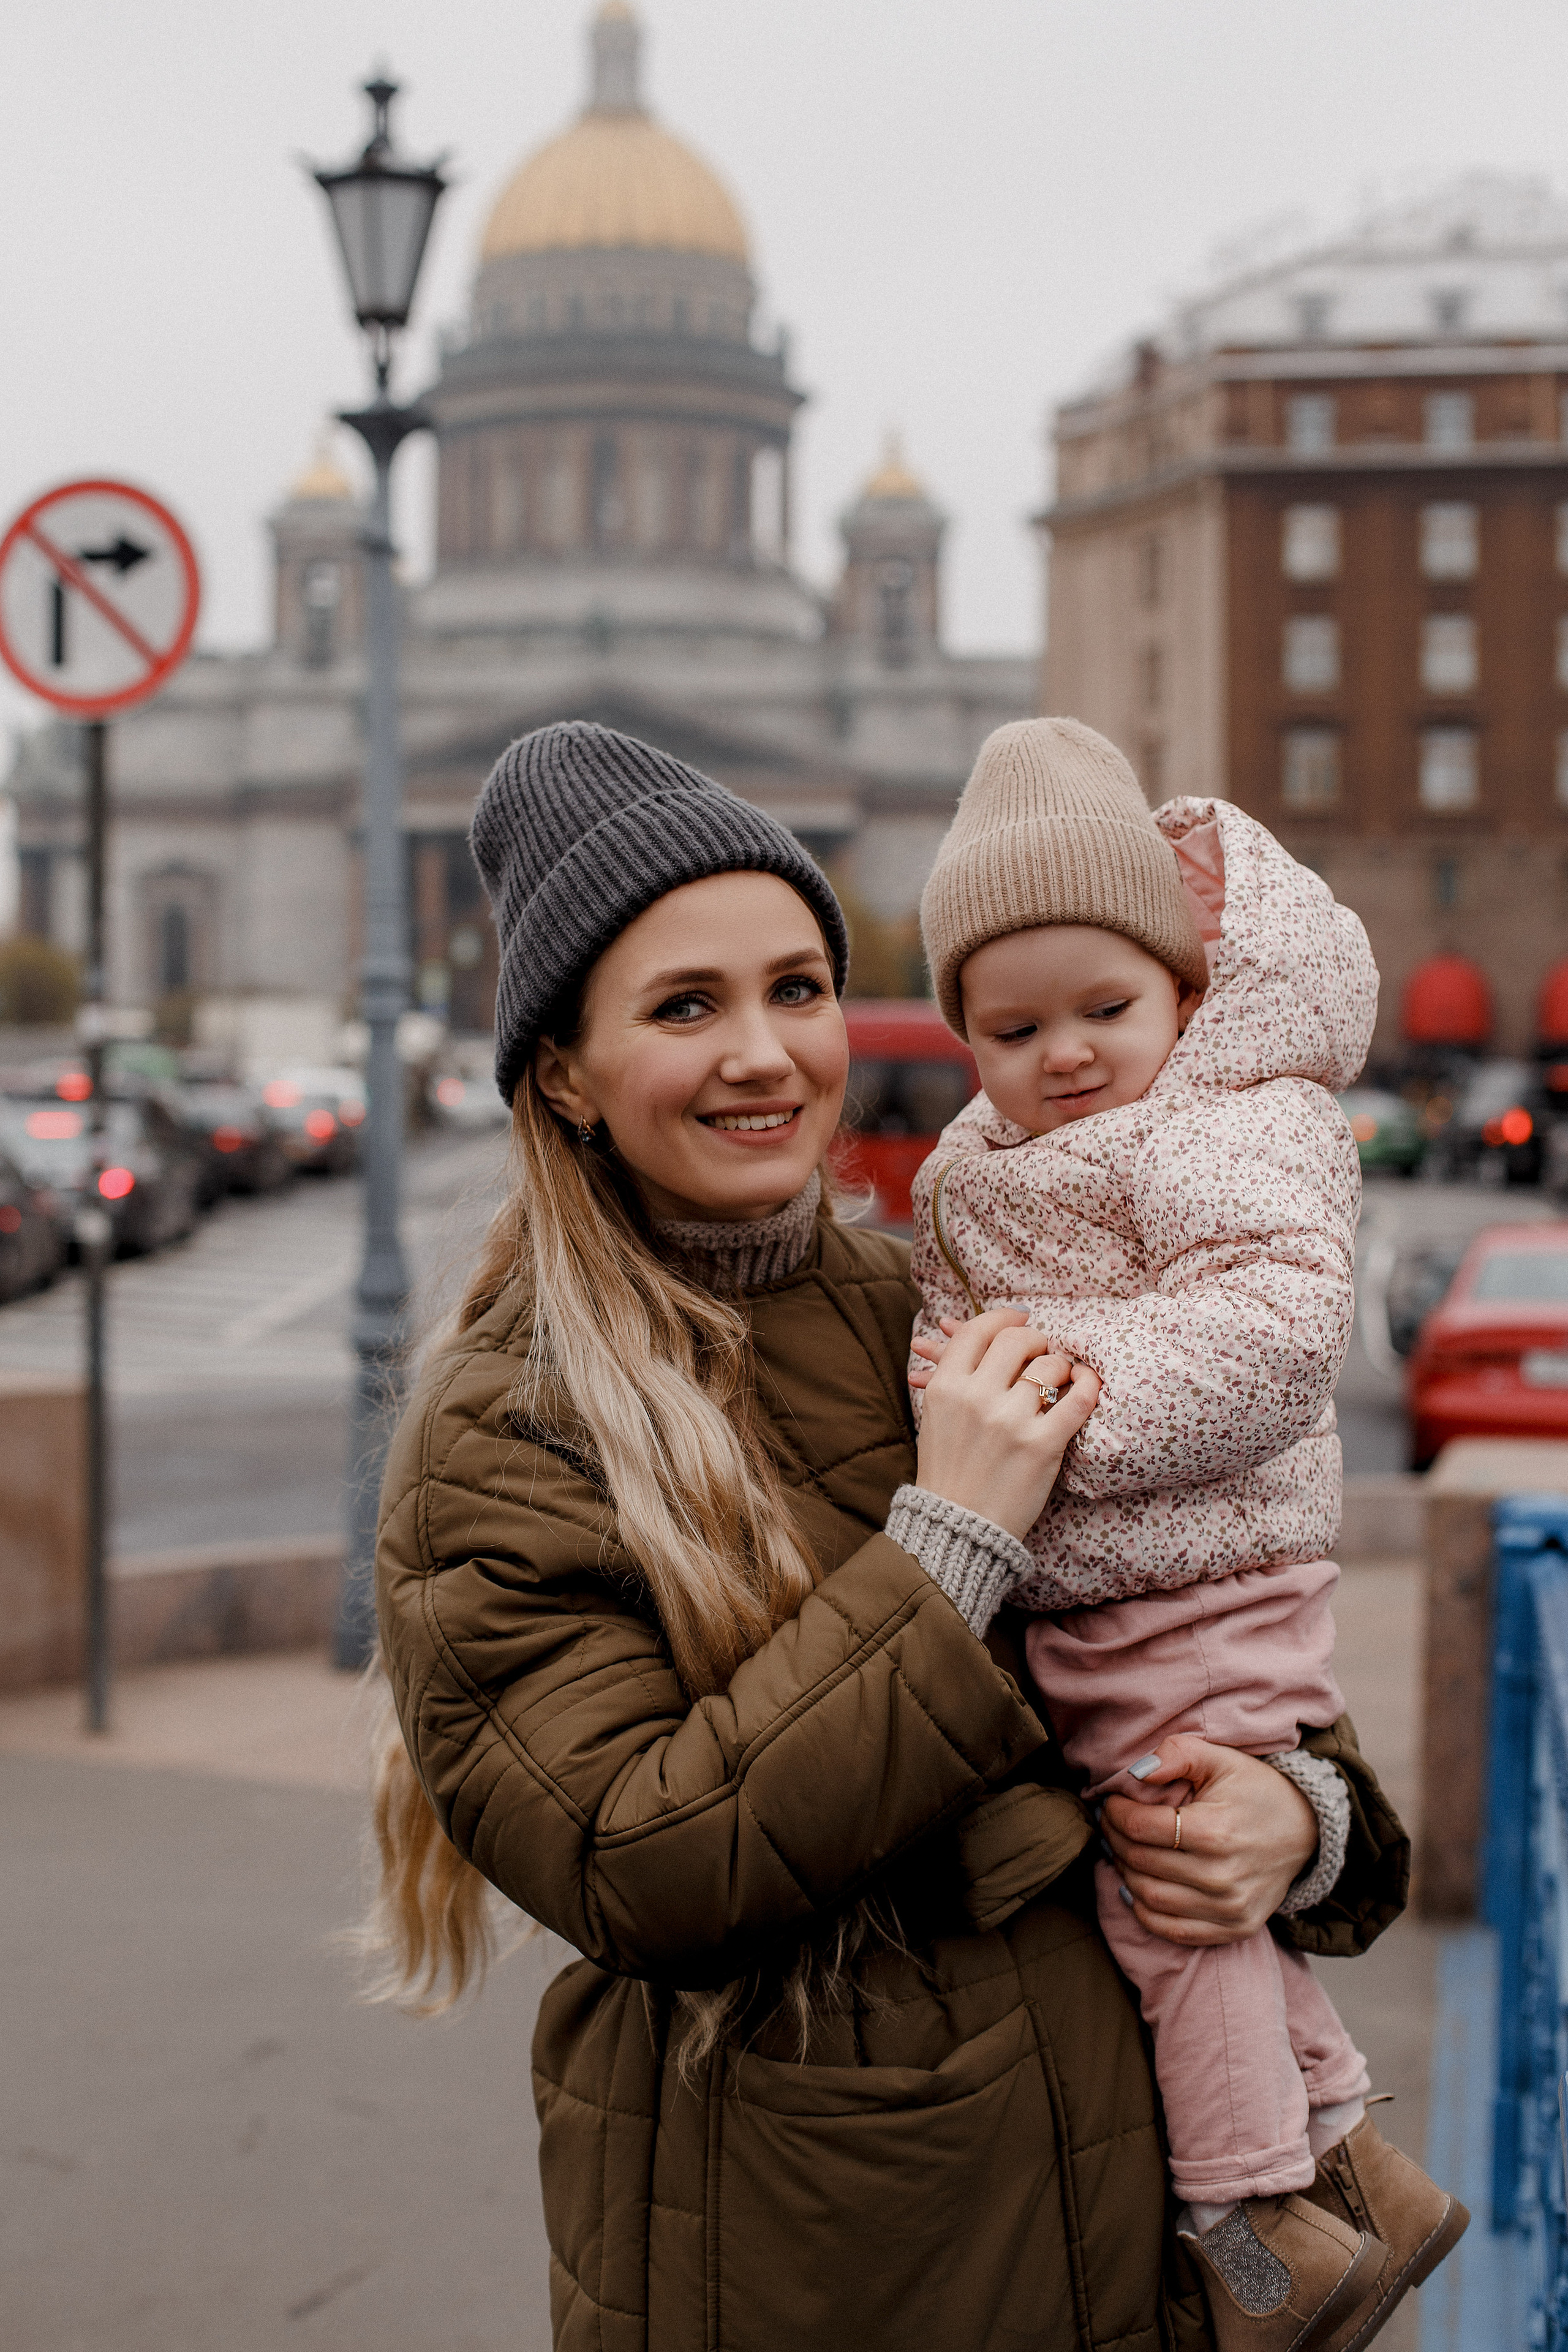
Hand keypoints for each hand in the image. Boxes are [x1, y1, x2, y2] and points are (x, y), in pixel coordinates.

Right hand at [913, 1307, 1098, 1539]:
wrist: (958, 1527)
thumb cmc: (949, 1471)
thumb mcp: (937, 1416)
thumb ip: (956, 1376)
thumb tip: (980, 1333)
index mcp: (946, 1387)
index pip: (979, 1330)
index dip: (1004, 1318)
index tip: (1020, 1320)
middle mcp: (975, 1397)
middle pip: (1017, 1340)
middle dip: (1036, 1340)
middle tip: (1043, 1350)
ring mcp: (1009, 1421)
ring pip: (1050, 1366)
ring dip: (1062, 1367)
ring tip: (1062, 1378)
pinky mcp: (1041, 1446)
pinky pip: (1077, 1401)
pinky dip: (1089, 1387)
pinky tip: (1090, 1384)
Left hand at [1101, 1734, 1318, 1946]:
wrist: (1306, 1829)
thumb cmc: (1256, 1790)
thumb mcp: (1220, 1758)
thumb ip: (1177, 1753)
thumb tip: (1134, 1773)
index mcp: (1214, 1831)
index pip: (1140, 1827)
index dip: (1114, 1813)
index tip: (1109, 1802)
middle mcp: (1221, 1876)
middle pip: (1140, 1862)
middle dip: (1115, 1839)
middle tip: (1110, 1823)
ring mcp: (1229, 1908)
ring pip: (1149, 1898)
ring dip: (1124, 1872)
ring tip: (1121, 1850)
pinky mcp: (1235, 1928)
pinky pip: (1172, 1930)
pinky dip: (1144, 1911)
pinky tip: (1134, 1888)